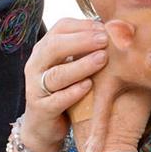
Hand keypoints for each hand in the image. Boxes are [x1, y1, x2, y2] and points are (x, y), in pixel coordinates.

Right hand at [20, 18, 108, 151]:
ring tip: (102, 59)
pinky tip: (89, 86)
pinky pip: (57, 100)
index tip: (105, 27)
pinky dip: (73, 92)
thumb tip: (114, 29)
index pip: (60, 28)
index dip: (83, 25)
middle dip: (81, 41)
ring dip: (81, 65)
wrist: (43, 126)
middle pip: (54, 47)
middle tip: (105, 40)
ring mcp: (36, 88)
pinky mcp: (41, 110)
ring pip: (56, 74)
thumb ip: (85, 49)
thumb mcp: (70, 65)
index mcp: (43, 49)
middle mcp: (35, 65)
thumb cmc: (64, 90)